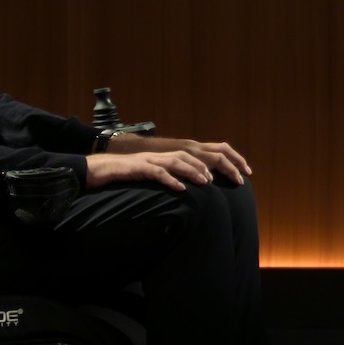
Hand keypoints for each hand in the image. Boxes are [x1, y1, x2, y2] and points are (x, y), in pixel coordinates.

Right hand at [101, 135, 253, 185]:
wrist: (99, 170)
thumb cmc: (129, 176)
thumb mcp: (157, 176)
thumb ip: (176, 177)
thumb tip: (197, 189)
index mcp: (172, 156)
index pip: (204, 154)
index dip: (226, 160)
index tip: (244, 173)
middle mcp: (164, 154)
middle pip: (196, 155)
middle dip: (218, 166)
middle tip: (236, 179)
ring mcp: (151, 160)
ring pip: (177, 161)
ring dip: (194, 171)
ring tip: (207, 183)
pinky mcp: (138, 168)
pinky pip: (156, 173)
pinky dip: (169, 180)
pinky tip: (180, 190)